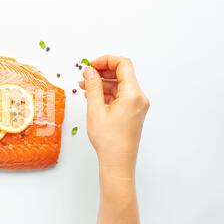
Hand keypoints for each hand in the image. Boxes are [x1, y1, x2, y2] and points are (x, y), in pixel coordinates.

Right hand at [80, 56, 147, 223]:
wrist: (118, 163)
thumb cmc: (109, 141)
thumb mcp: (95, 110)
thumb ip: (93, 87)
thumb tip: (89, 71)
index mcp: (133, 94)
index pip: (123, 64)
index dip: (105, 60)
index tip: (90, 65)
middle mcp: (139, 97)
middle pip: (122, 73)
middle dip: (102, 71)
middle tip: (84, 75)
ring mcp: (137, 105)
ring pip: (120, 85)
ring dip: (102, 83)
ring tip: (84, 86)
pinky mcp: (132, 112)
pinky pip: (120, 96)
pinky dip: (106, 93)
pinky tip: (92, 97)